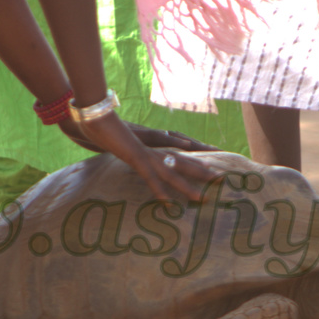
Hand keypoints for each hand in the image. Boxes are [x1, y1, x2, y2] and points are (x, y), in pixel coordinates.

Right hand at [74, 112, 218, 200]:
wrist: (96, 115)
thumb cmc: (108, 128)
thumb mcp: (124, 140)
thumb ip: (135, 148)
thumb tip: (138, 155)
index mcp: (153, 145)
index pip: (180, 155)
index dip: (196, 162)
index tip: (212, 169)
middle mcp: (154, 149)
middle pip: (184, 162)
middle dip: (203, 172)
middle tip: (222, 179)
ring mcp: (146, 153)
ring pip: (172, 172)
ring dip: (187, 186)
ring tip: (202, 198)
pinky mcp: (135, 157)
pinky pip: (150, 178)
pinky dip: (159, 190)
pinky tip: (167, 203)